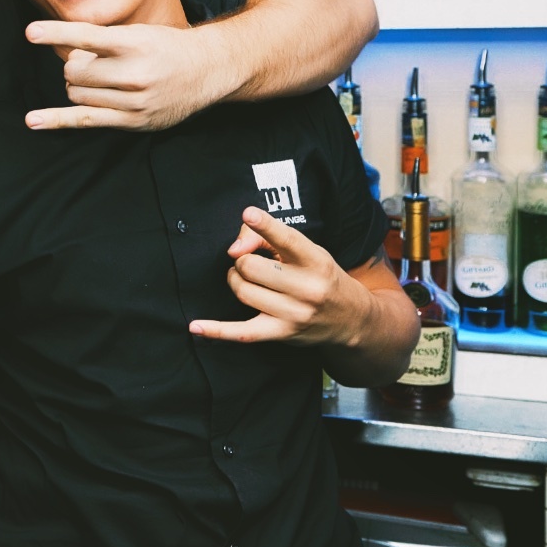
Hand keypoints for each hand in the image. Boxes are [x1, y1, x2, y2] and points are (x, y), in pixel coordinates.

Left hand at [22, 20, 234, 131]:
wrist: (208, 70)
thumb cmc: (166, 47)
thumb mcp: (139, 32)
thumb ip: (104, 41)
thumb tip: (66, 53)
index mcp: (135, 43)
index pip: (88, 36)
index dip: (57, 33)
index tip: (30, 32)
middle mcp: (134, 73)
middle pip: (74, 71)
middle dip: (74, 65)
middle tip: (93, 62)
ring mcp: (133, 100)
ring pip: (76, 94)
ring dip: (78, 85)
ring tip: (101, 79)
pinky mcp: (132, 121)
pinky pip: (84, 121)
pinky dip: (55, 120)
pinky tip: (33, 121)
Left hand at [189, 206, 375, 347]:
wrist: (352, 319)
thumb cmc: (322, 278)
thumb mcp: (308, 252)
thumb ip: (271, 238)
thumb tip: (234, 248)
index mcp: (316, 262)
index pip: (288, 240)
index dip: (265, 226)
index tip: (248, 213)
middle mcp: (307, 288)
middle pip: (251, 266)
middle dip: (243, 261)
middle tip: (251, 262)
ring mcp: (293, 313)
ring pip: (242, 291)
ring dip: (236, 281)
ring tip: (247, 280)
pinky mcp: (280, 333)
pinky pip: (241, 332)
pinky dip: (216, 330)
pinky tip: (195, 326)